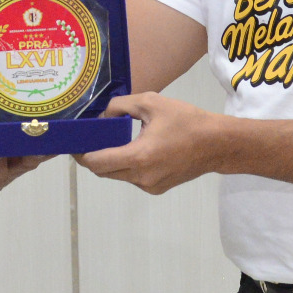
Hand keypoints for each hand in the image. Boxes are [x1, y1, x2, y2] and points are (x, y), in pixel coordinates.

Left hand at [77, 91, 223, 194]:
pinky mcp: (157, 189)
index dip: (81, 155)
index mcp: (138, 156)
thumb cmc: (187, 121)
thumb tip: (102, 116)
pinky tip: (136, 149)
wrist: (217, 144)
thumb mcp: (152, 103)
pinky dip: (127, 166)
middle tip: (90, 141)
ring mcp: (149, 186)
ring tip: (114, 141)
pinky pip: (133, 178)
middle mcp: (141, 177)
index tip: (75, 144)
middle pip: (103, 172)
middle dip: (94, 158)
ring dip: (111, 161)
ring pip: (118, 175)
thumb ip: (121, 106)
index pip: (97, 163)